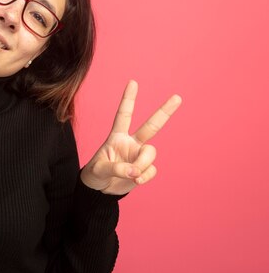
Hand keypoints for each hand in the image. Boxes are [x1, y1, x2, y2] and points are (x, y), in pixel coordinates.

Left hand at [80, 80, 181, 195]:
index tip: (133, 82)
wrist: (100, 190)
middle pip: (151, 126)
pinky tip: (136, 179)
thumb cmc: (95, 174)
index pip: (123, 115)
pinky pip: (151, 170)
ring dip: (142, 164)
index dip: (128, 99)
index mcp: (117, 136)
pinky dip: (145, 176)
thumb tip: (135, 171)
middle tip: (178, 97)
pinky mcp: (144, 169)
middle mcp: (131, 143)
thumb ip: (117, 168)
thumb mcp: (99, 169)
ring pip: (151, 153)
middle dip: (164, 112)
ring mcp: (138, 155)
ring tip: (132, 174)